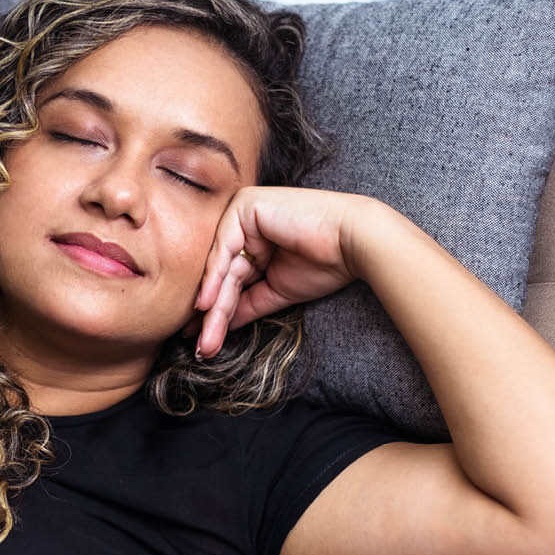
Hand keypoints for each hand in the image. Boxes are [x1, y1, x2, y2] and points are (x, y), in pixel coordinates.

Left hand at [193, 187, 378, 356]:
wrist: (354, 244)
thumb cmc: (324, 265)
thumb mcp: (274, 292)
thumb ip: (243, 305)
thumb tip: (213, 327)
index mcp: (253, 240)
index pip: (228, 281)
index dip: (215, 314)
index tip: (201, 344)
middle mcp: (244, 225)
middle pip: (222, 277)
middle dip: (211, 316)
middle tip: (199, 348)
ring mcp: (242, 212)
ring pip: (220, 268)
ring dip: (211, 307)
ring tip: (203, 339)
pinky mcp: (245, 205)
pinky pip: (223, 248)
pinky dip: (213, 279)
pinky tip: (206, 305)